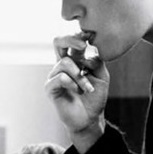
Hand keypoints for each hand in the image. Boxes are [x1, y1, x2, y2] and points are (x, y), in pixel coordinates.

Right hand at [46, 34, 108, 152]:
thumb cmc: (95, 97)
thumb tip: (89, 50)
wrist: (90, 119)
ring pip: (65, 62)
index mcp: (75, 60)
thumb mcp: (102, 76)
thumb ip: (97, 60)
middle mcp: (62, 65)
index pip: (72, 40)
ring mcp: (55, 76)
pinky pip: (60, 78)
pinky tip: (79, 91)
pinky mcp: (50, 88)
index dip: (79, 34)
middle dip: (71, 39)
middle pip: (58, 42)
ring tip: (88, 88)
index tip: (90, 35)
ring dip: (80, 75)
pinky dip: (73, 83)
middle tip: (83, 45)